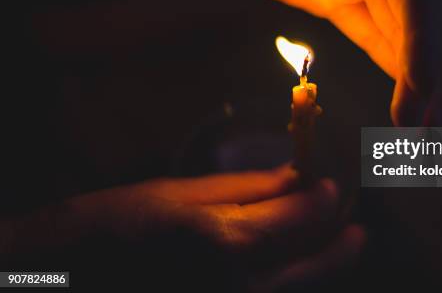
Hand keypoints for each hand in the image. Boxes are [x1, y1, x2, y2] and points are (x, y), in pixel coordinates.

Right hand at [4, 166, 364, 290]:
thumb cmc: (122, 219)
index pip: (298, 218)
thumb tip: (299, 176)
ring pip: (297, 289)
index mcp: (223, 241)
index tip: (334, 184)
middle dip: (339, 244)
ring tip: (340, 243)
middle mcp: (236, 286)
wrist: (70, 271)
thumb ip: (250, 187)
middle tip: (357, 226)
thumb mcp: (185, 191)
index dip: (323, 197)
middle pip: (311, 267)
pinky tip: (300, 264)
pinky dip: (294, 281)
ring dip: (323, 266)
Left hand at [169, 0, 441, 124]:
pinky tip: (403, 94)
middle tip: (426, 127)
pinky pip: (369, 30)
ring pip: (397, 26)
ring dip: (413, 75)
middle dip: (425, 68)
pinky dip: (389, 62)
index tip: (422, 84)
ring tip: (420, 126)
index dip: (426, 33)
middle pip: (416, 10)